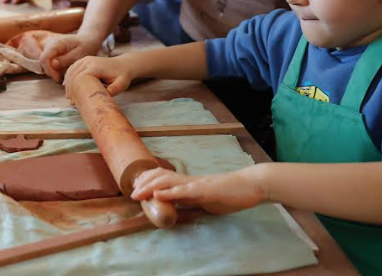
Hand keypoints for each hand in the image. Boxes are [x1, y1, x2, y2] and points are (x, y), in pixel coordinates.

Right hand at [38, 32, 102, 82]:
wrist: (87, 40)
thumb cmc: (85, 46)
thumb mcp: (79, 54)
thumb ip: (66, 60)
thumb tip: (53, 64)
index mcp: (56, 43)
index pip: (44, 59)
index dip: (49, 71)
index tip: (58, 78)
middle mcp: (49, 44)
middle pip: (43, 63)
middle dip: (51, 72)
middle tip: (63, 77)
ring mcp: (49, 48)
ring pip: (45, 64)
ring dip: (53, 71)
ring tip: (65, 73)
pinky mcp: (50, 52)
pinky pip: (48, 64)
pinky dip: (55, 69)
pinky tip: (64, 70)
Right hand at [64, 54, 135, 97]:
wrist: (123, 64)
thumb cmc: (122, 76)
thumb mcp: (122, 84)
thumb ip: (115, 89)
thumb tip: (106, 94)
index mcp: (96, 67)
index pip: (80, 77)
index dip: (75, 89)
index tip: (74, 100)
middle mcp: (89, 61)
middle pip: (74, 75)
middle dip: (70, 88)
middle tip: (70, 100)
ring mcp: (86, 59)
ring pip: (71, 71)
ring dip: (68, 83)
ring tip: (69, 95)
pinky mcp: (85, 60)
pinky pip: (73, 68)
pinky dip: (69, 77)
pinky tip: (68, 86)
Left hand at [132, 166, 266, 215]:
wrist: (250, 186)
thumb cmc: (230, 194)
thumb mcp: (206, 199)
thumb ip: (192, 200)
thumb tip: (178, 205)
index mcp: (190, 184)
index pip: (164, 178)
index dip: (148, 182)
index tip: (136, 189)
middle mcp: (190, 181)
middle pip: (161, 176)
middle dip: (144, 183)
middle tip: (132, 192)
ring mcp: (197, 184)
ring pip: (169, 181)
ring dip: (151, 186)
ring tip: (138, 193)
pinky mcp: (206, 191)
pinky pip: (185, 190)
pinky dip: (170, 192)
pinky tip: (160, 194)